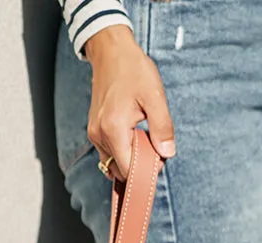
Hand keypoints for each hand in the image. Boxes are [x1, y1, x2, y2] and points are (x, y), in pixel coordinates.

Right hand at [84, 26, 174, 180]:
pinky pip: (109, 153)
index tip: (160, 156)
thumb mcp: (155, 97)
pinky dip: (123, 152)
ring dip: (131, 160)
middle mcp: (99, 135)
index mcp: (113, 129)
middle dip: (140, 167)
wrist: (111, 52)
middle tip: (155, 146)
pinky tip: (133, 137)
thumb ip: (163, 128)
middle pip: (121, 170)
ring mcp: (94, 134)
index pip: (129, 170)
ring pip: (114, 164)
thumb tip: (167, 153)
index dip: (147, 170)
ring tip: (144, 139)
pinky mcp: (94, 131)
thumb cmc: (133, 70)